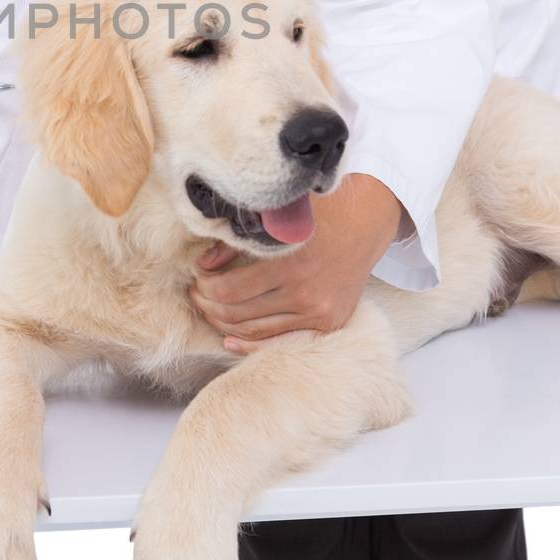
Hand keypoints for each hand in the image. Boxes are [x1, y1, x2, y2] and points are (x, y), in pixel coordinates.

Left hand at [188, 173, 403, 353]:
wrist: (365, 225)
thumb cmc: (317, 214)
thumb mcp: (275, 218)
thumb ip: (237, 242)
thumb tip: (204, 265)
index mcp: (288, 263)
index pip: (229, 289)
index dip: (205, 288)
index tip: (196, 279)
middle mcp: (304, 293)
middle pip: (239, 313)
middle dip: (209, 306)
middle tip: (195, 296)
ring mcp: (317, 312)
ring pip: (256, 331)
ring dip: (225, 325)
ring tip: (209, 311)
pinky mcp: (327, 324)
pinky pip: (280, 341)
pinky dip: (252, 345)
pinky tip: (230, 341)